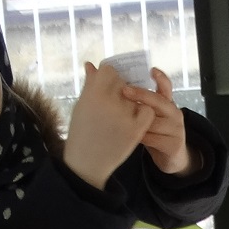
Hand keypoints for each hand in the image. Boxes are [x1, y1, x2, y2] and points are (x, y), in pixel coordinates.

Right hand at [62, 61, 153, 190]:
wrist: (87, 163)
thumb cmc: (81, 132)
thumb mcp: (81, 106)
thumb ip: (90, 84)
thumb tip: (91, 65)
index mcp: (92, 92)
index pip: (109, 71)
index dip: (109, 76)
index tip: (107, 84)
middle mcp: (109, 101)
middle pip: (124, 83)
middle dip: (122, 89)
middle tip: (116, 100)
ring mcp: (124, 115)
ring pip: (137, 96)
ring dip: (134, 100)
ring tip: (123, 112)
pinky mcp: (136, 129)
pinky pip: (147, 112)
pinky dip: (144, 112)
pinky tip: (135, 118)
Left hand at [124, 69, 197, 177]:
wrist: (172, 159)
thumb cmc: (155, 133)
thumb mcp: (148, 116)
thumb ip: (136, 101)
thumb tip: (112, 81)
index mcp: (168, 104)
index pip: (167, 87)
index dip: (161, 78)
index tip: (152, 70)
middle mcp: (175, 113)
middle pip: (159, 101)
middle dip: (142, 95)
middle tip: (124, 90)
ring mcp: (176, 130)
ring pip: (153, 122)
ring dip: (137, 121)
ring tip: (121, 118)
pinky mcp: (173, 145)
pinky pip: (153, 139)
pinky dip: (140, 138)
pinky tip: (129, 137)